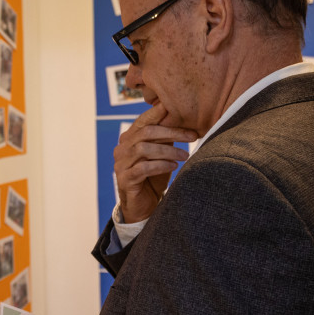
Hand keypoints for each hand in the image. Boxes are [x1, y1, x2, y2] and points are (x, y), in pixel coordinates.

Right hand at [114, 103, 196, 222]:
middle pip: (146, 132)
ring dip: (168, 151)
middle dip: (172, 132)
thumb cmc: (154, 177)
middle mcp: (122, 148)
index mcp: (129, 138)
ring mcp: (121, 164)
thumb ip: (165, 137)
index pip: (144, 121)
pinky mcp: (125, 179)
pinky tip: (173, 166)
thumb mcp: (161, 153)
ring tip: (185, 155)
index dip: (159, 113)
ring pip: (144, 149)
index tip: (179, 109)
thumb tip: (182, 118)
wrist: (143, 205)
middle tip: (192, 136)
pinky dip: (160, 165)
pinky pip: (143, 168)